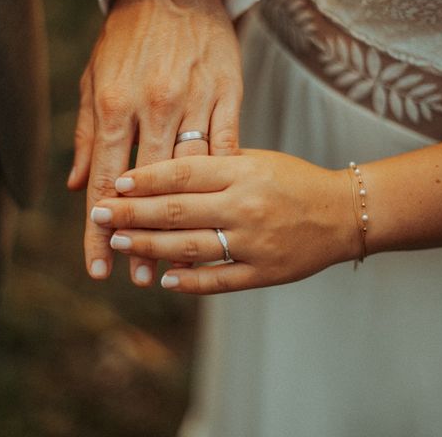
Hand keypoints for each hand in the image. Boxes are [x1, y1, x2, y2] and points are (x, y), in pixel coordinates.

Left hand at [67, 0, 242, 285]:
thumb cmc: (129, 37)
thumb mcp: (93, 78)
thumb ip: (87, 133)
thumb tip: (78, 183)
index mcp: (114, 104)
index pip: (106, 180)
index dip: (100, 227)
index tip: (99, 264)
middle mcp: (154, 107)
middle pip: (148, 188)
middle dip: (140, 236)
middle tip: (133, 276)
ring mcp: (195, 101)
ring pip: (189, 176)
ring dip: (179, 222)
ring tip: (169, 262)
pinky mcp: (228, 96)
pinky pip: (227, 146)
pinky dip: (217, 187)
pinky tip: (214, 216)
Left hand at [90, 150, 360, 293]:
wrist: (343, 213)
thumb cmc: (294, 180)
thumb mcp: (258, 159)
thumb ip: (215, 163)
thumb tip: (163, 170)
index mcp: (242, 172)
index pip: (183, 173)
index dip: (146, 179)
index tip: (116, 183)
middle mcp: (245, 206)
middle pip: (177, 211)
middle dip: (132, 213)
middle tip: (98, 214)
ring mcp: (254, 242)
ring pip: (190, 246)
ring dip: (148, 246)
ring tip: (116, 242)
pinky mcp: (264, 272)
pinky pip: (220, 279)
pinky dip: (190, 281)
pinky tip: (164, 279)